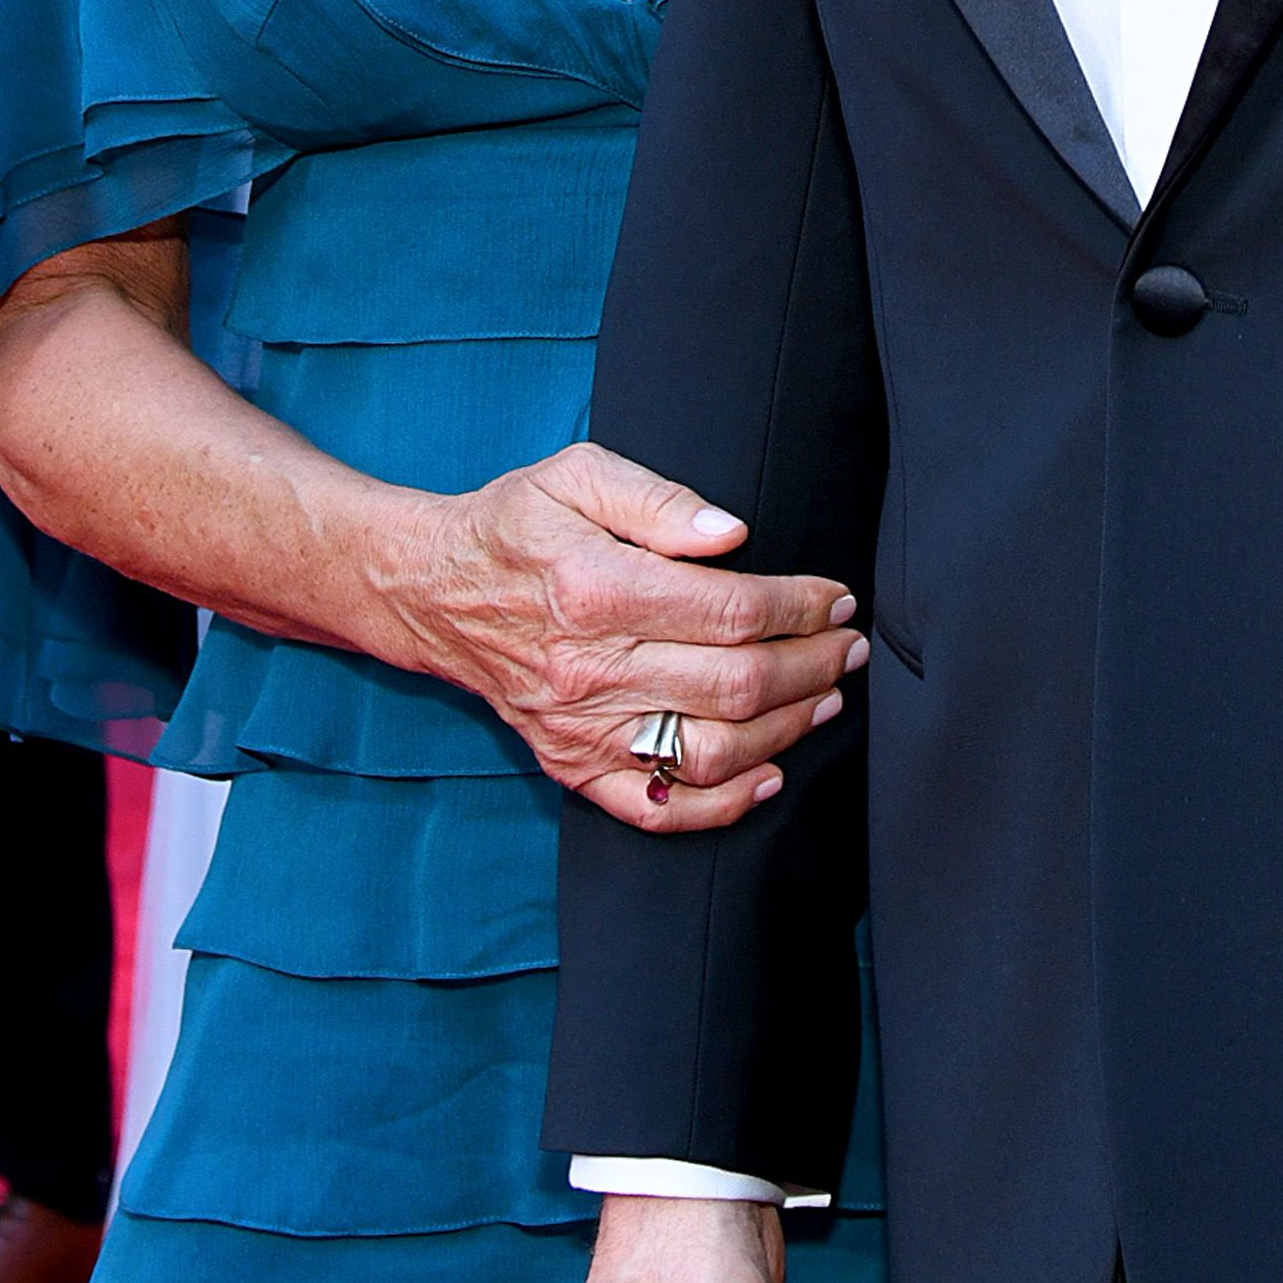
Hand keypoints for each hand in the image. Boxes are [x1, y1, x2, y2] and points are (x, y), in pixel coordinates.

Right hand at [394, 445, 862, 834]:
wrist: (432, 591)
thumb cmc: (515, 523)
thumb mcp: (576, 474)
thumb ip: (658, 501)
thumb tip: (733, 534)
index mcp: (596, 589)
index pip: (729, 610)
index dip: (800, 607)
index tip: (838, 598)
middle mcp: (588, 669)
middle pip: (733, 684)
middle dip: (812, 666)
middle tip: (850, 648)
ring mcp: (578, 728)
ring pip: (708, 751)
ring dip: (785, 730)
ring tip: (826, 698)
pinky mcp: (569, 765)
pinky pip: (655, 807)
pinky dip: (721, 804)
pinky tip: (768, 774)